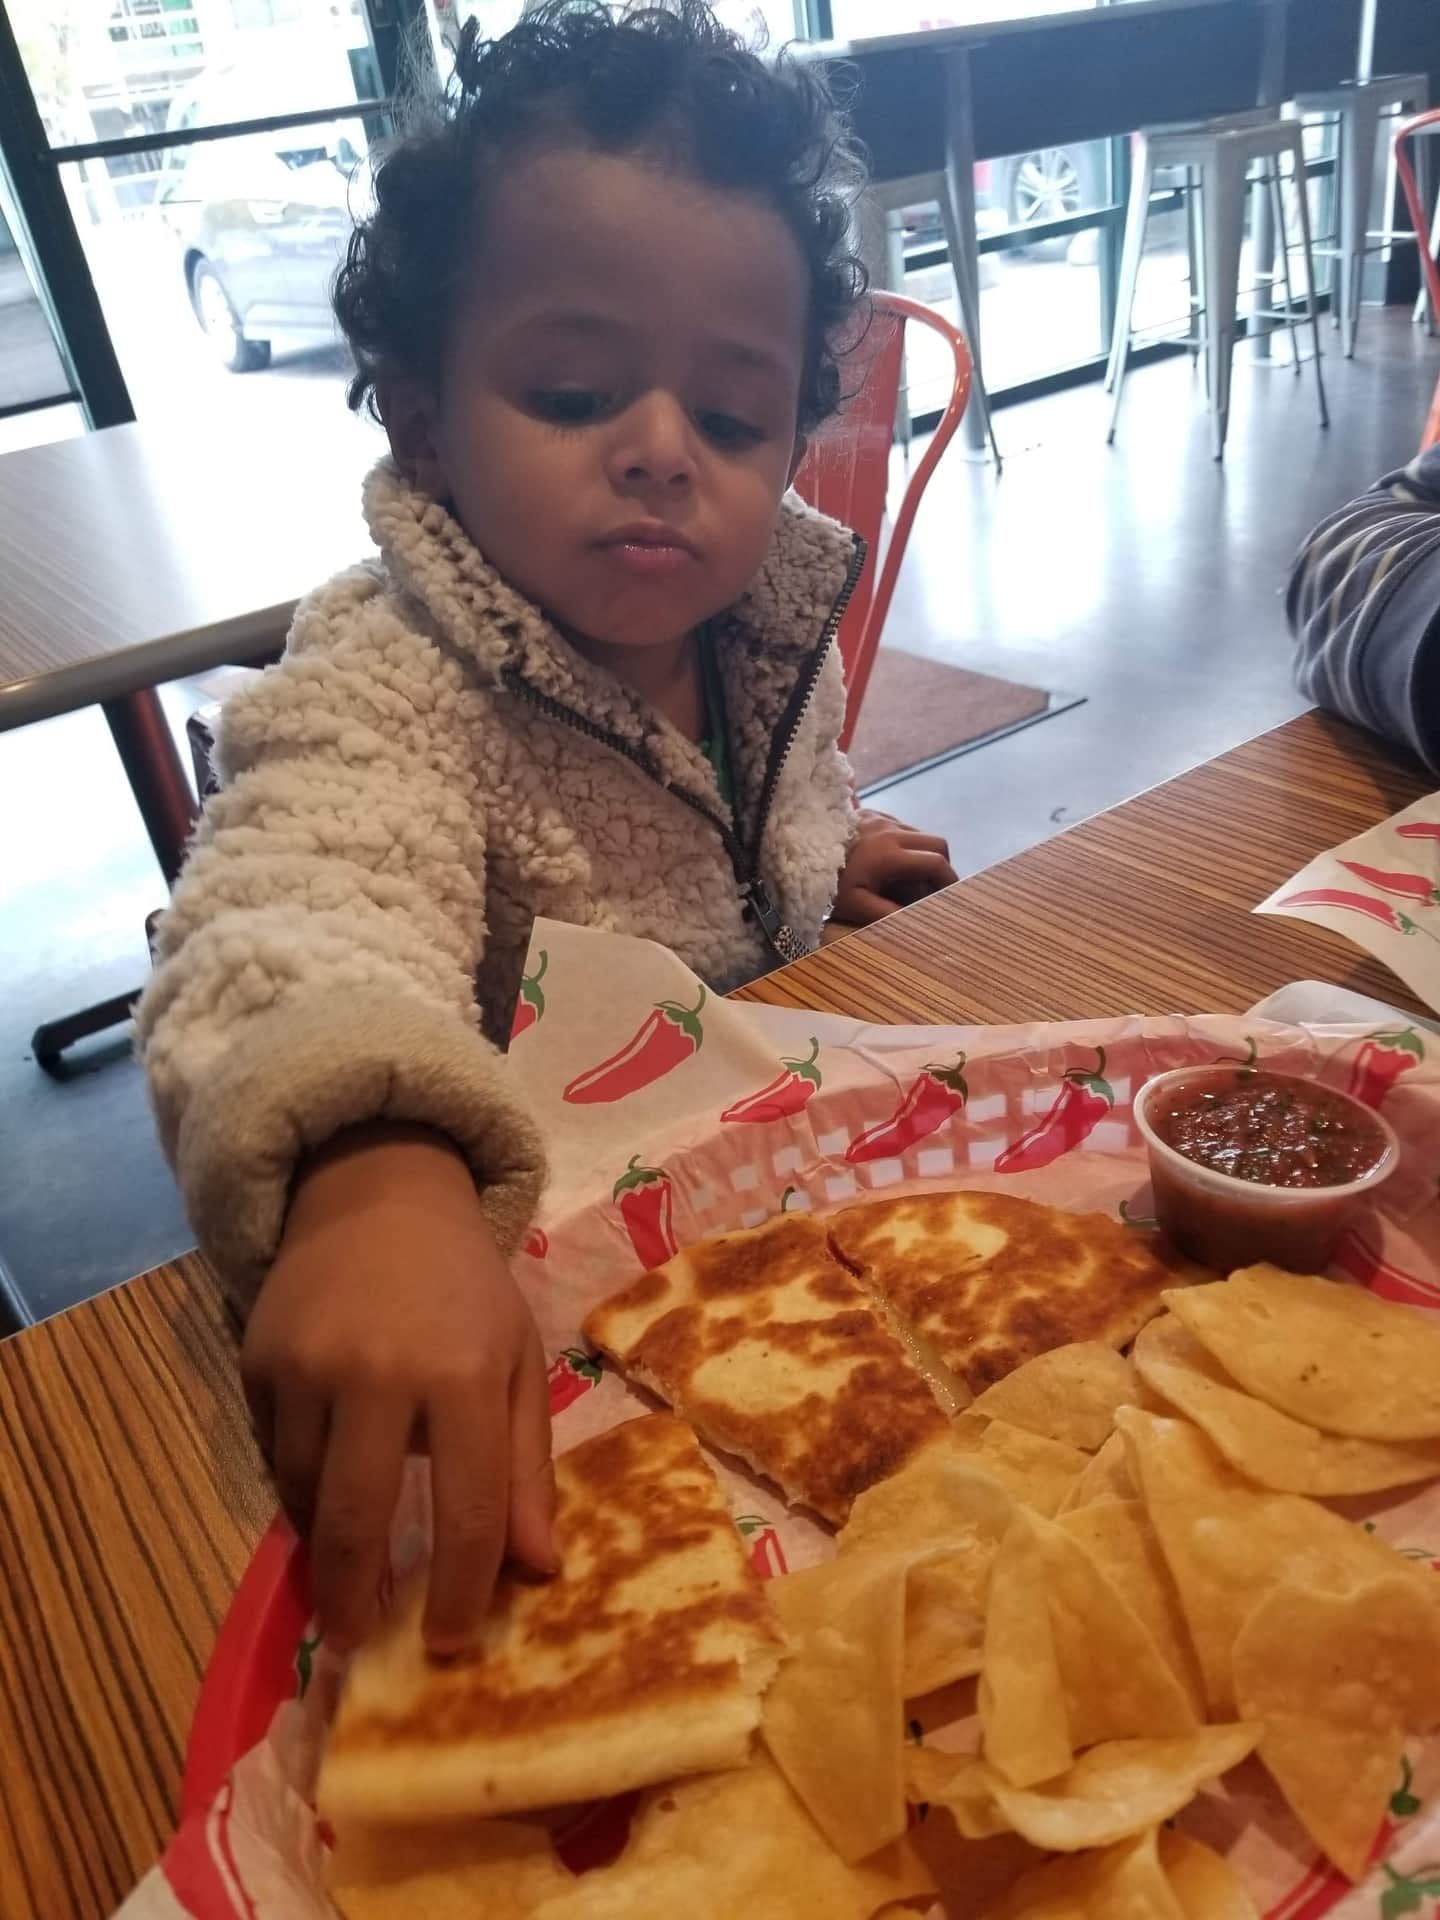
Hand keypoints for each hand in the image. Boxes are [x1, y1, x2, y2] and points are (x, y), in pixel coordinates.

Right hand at [241, 1122, 554, 1655]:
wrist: (379, 1199)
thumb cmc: (466, 1291)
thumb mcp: (517, 1362)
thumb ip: (527, 1468)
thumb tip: (540, 1571)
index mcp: (464, 1375)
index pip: (466, 1512)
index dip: (461, 1593)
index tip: (452, 1644)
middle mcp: (379, 1372)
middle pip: (357, 1520)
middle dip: (356, 1598)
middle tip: (361, 1639)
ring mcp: (308, 1366)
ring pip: (302, 1495)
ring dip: (323, 1544)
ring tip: (346, 1569)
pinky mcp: (257, 1361)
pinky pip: (272, 1454)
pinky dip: (296, 1486)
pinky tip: (322, 1490)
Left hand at [832, 812, 957, 924]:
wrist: (796, 852)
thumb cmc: (827, 885)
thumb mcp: (856, 906)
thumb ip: (890, 914)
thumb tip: (920, 921)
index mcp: (890, 854)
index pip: (937, 861)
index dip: (949, 880)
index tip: (948, 896)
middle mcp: (890, 830)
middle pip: (937, 843)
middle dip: (941, 866)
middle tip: (932, 888)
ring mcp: (881, 818)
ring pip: (920, 834)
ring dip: (921, 855)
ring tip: (907, 878)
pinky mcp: (871, 813)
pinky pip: (901, 827)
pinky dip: (904, 844)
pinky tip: (889, 862)